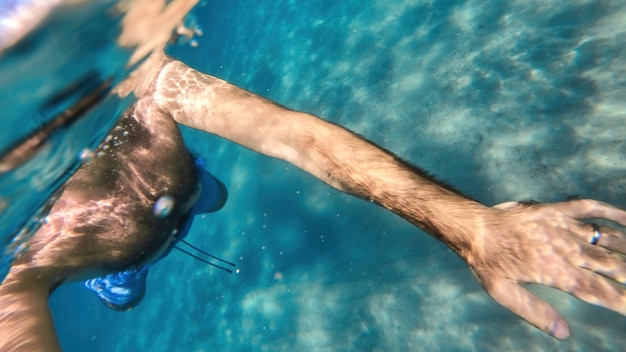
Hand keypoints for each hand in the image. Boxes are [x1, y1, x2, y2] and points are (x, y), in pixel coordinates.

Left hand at [466, 199, 625, 338]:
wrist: (474, 228)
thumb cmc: (487, 263)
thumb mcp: (504, 293)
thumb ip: (535, 312)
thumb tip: (563, 333)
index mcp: (553, 271)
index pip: (596, 290)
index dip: (619, 300)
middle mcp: (563, 248)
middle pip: (608, 264)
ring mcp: (561, 226)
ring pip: (605, 238)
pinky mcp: (555, 210)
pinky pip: (589, 208)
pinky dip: (612, 212)